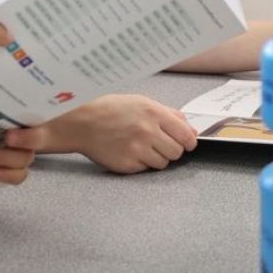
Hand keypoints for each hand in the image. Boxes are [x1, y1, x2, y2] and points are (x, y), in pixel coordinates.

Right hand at [3, 94, 197, 172]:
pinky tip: (130, 152)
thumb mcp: (141, 102)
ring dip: (156, 158)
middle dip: (172, 150)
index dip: (188, 141)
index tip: (186, 143)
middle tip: (158, 144)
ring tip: (141, 147)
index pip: (186, 135)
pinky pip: (145, 169)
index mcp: (154, 113)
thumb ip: (169, 114)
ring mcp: (137, 149)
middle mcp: (147, 131)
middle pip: (177, 152)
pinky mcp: (127, 164)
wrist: (82, 121)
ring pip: (163, 163)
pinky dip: (141, 163)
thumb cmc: (111, 110)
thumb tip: (190, 128)